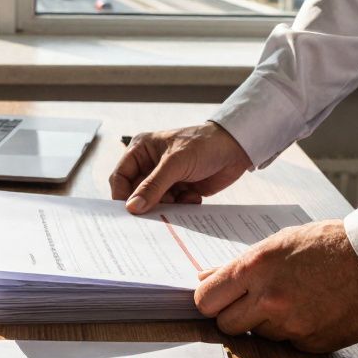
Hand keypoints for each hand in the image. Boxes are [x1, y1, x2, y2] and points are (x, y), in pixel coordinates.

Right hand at [110, 122, 252, 213]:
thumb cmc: (203, 145)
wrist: (236, 148)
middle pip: (137, 193)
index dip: (123, 195)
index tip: (130, 212)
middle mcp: (150, 164)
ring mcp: (165, 177)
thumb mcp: (175, 164)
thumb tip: (132, 207)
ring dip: (168, 204)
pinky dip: (181, 205)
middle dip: (149, 202)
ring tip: (183, 197)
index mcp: (141, 150)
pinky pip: (172, 206)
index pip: (120, 177)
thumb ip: (152, 186)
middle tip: (161, 209)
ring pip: (155, 202)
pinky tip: (193, 195)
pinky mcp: (180, 189)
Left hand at [194, 220, 357, 351]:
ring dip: (267, 323)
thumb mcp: (280, 242)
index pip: (206, 299)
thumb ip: (240, 265)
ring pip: (258, 335)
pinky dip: (294, 331)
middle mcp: (269, 298)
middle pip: (226, 325)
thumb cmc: (329, 244)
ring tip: (293, 299)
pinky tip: (312, 311)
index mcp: (256, 267)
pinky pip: (288, 343)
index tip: (216, 299)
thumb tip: (204, 278)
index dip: (209, 301)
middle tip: (250, 303)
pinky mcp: (311, 343)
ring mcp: (291, 324)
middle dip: (233, 316)